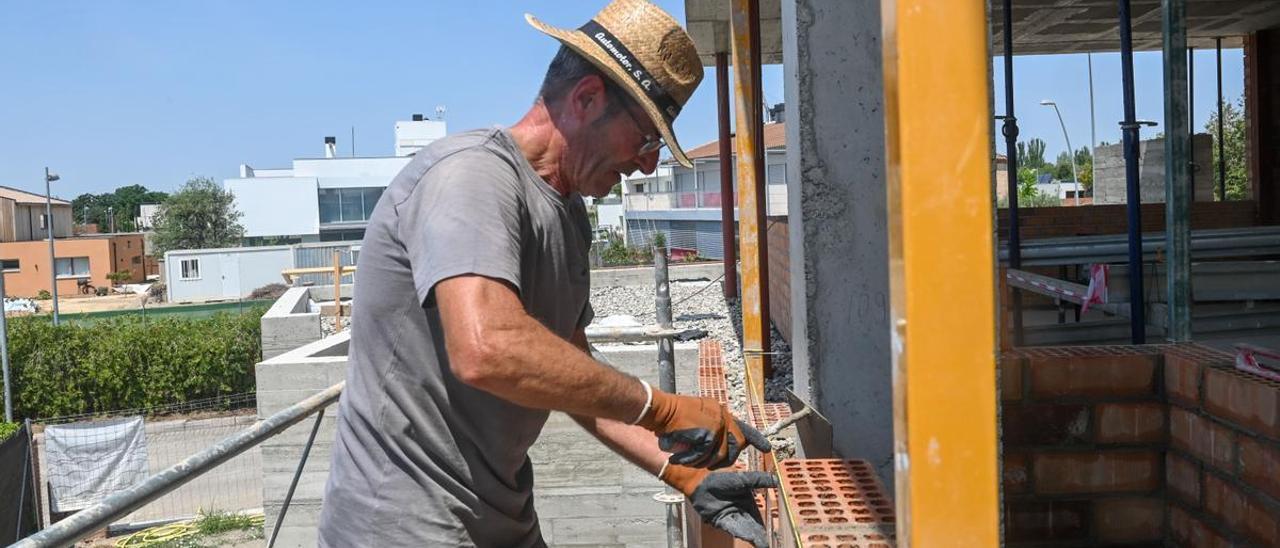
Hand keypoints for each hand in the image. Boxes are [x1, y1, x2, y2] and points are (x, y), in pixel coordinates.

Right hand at [636, 391, 771, 468]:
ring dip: (703, 461)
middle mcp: (722, 416)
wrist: (659, 410)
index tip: (767, 448)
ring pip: (722, 455)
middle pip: (736, 446)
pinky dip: (692, 459)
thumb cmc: (669, 417)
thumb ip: (711, 428)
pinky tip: (681, 457)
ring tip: (688, 458)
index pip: (743, 427)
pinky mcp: (710, 433)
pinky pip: (707, 456)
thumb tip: (720, 449)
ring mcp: (718, 424)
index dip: (756, 438)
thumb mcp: (696, 419)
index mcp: (719, 411)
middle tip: (707, 463)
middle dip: (725, 460)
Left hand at [661, 464, 777, 547]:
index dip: (763, 528)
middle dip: (758, 536)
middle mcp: (739, 511)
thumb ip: (760, 480)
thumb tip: (777, 480)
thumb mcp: (744, 478)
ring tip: (761, 543)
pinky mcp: (719, 520)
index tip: (770, 536)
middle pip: (751, 527)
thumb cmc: (721, 475)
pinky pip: (731, 527)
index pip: (757, 519)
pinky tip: (748, 536)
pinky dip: (739, 532)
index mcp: (747, 502)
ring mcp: (729, 516)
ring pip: (742, 529)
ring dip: (750, 536)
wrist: (701, 478)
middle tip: (766, 544)